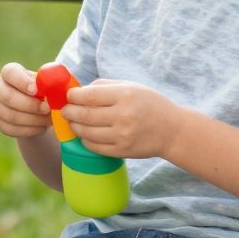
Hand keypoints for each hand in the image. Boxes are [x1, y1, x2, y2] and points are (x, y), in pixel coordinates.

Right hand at [0, 62, 51, 138]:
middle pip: (8, 97)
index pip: (10, 73)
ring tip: (49, 119)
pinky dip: (29, 130)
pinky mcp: (0, 122)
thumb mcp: (49, 83)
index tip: (36, 90)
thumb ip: (51, 82)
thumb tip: (56, 85)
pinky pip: (11, 129)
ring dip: (33, 119)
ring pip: (10, 116)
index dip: (22, 82)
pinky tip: (41, 127)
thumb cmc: (45, 90)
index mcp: (10, 72)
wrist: (38, 107)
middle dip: (30, 105)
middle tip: (48, 108)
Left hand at [62, 79, 190, 158]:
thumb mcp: (130, 87)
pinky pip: (95, 147)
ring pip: (86, 132)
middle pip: (84, 115)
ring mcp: (122, 136)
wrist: (172, 131)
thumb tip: (78, 90)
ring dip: (74, 127)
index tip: (69, 96)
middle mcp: (123, 116)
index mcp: (124, 95)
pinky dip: (85, 140)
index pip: (88, 95)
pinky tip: (85, 134)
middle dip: (69, 112)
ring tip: (73, 122)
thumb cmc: (149, 104)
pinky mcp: (122, 151)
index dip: (73, 96)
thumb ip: (103, 86)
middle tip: (65, 110)